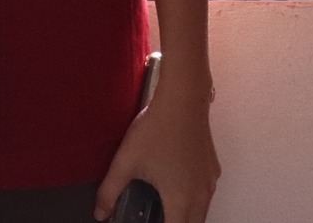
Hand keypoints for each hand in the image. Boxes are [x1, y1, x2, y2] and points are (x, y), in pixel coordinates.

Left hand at [94, 87, 218, 222]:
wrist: (182, 101)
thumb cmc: (155, 130)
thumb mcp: (126, 161)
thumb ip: (109, 191)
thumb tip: (100, 213)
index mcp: (180, 199)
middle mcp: (201, 195)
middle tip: (155, 219)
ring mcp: (210, 182)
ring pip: (201, 213)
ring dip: (185, 217)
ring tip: (164, 212)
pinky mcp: (212, 170)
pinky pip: (206, 196)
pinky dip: (193, 202)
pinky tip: (174, 188)